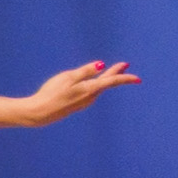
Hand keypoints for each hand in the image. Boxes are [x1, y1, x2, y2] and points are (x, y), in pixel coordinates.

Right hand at [18, 60, 140, 124]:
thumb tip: (102, 65)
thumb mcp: (68, 77)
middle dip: (116, 74)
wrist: (40, 112)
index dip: (124, 77)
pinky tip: (95, 82)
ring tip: (112, 70)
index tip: (137, 78)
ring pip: (99, 88)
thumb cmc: (52, 93)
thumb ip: (85, 71)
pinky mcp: (78, 105)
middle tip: (125, 66)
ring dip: (106, 79)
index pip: (111, 81)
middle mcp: (90, 97)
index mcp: (89, 89)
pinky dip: (97, 85)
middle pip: (106, 83)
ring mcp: (84, 102)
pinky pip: (91, 92)